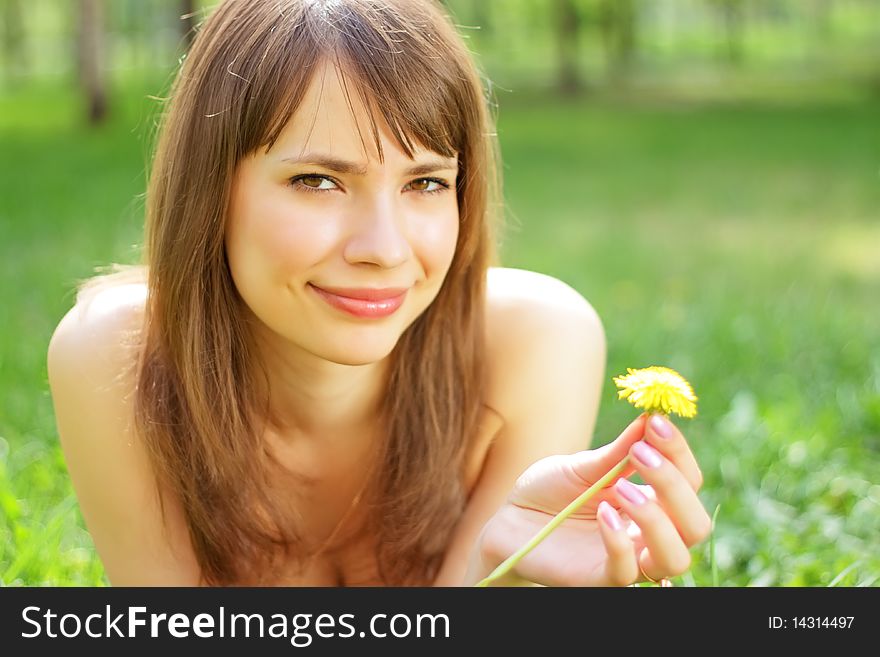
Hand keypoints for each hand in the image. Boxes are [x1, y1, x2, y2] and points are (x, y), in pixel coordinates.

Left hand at [475, 414, 711, 585]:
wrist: (509, 519)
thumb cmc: (549, 491)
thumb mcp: (583, 465)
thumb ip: (619, 451)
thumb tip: (653, 417)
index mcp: (651, 501)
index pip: (690, 482)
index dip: (679, 452)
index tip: (657, 422)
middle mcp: (648, 534)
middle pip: (696, 525)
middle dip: (675, 486)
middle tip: (641, 454)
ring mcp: (628, 560)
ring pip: (675, 558)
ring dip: (656, 519)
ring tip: (622, 489)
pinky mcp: (600, 579)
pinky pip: (626, 572)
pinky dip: (619, 541)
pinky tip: (602, 513)